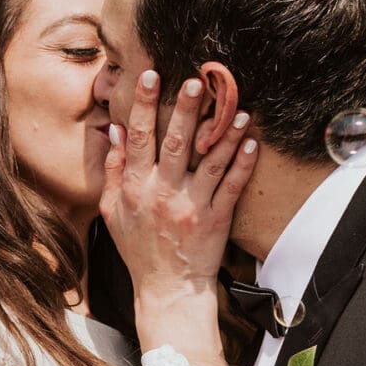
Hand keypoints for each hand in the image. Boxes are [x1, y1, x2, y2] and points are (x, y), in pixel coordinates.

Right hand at [101, 73, 256, 324]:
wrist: (167, 289)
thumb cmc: (139, 248)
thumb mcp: (113, 211)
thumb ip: (114, 170)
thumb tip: (116, 131)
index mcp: (135, 188)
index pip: (138, 138)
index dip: (144, 105)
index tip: (151, 76)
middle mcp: (162, 194)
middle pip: (174, 143)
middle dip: (185, 110)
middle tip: (196, 81)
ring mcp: (191, 207)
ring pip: (209, 162)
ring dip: (224, 132)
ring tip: (237, 106)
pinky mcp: (215, 220)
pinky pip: (231, 187)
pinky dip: (242, 164)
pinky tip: (251, 142)